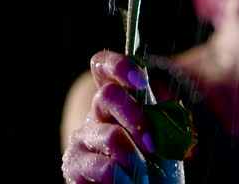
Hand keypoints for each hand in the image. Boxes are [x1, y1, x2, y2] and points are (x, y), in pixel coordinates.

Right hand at [61, 50, 170, 182]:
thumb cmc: (157, 167)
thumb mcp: (165, 136)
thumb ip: (159, 113)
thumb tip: (153, 95)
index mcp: (118, 102)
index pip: (103, 67)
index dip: (118, 66)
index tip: (140, 81)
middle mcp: (96, 115)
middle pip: (108, 95)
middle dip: (136, 117)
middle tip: (152, 144)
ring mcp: (81, 139)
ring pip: (111, 136)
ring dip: (136, 160)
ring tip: (141, 175)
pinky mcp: (72, 166)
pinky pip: (105, 167)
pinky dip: (125, 180)